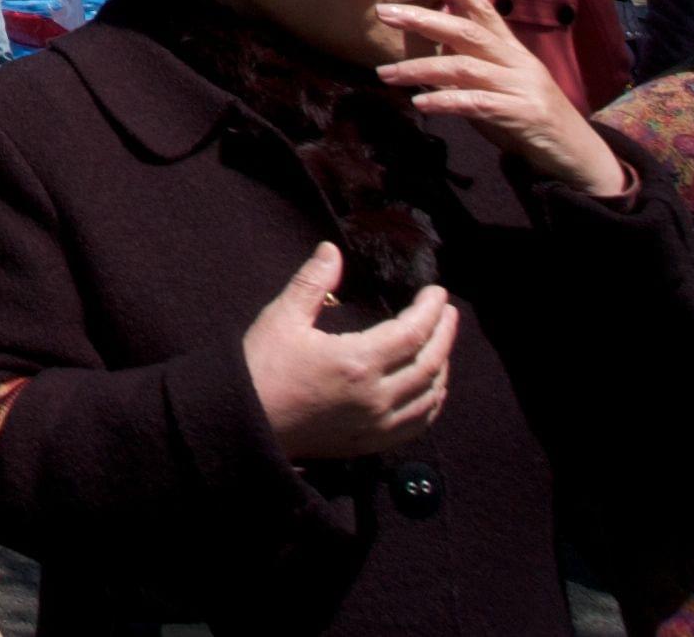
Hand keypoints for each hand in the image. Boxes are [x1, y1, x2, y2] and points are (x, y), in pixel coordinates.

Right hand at [243, 243, 457, 461]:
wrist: (245, 424)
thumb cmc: (261, 367)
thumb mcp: (281, 318)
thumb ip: (312, 283)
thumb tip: (332, 250)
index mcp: (357, 361)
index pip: (412, 332)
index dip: (429, 310)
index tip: (437, 291)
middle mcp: (376, 395)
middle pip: (429, 363)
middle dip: (444, 334)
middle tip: (447, 311)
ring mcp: (377, 423)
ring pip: (430, 395)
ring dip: (442, 367)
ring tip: (441, 344)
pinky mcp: (371, 442)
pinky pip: (418, 424)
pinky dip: (432, 402)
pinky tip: (431, 389)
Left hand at [375, 0, 629, 196]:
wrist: (576, 154)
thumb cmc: (528, 115)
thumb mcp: (498, 83)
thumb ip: (469, 65)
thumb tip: (429, 49)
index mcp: (509, 48)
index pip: (481, 5)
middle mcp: (516, 61)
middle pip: (467, 31)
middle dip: (424, 19)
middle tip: (383, 12)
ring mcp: (523, 86)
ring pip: (464, 68)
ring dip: (420, 70)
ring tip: (384, 73)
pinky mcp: (525, 114)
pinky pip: (478, 104)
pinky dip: (447, 102)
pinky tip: (421, 104)